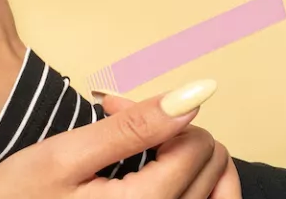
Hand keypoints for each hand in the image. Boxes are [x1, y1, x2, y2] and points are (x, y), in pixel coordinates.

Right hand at [100, 95, 241, 198]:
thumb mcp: (66, 156)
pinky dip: (196, 183)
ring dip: (188, 156)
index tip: (113, 110)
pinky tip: (166, 171)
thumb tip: (192, 97)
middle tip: (119, 125)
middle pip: (210, 162)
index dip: (158, 114)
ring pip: (219, 188)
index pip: (195, 144)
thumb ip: (133, 128)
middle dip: (170, 132)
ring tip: (150, 147)